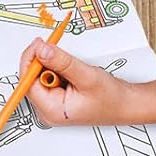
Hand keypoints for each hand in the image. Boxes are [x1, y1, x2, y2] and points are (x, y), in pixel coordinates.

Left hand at [21, 38, 141, 126]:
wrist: (128, 104)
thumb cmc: (112, 98)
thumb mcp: (86, 76)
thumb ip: (62, 62)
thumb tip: (41, 50)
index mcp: (51, 110)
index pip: (28, 82)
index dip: (31, 60)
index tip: (38, 44)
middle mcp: (47, 109)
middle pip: (32, 78)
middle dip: (44, 62)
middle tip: (59, 53)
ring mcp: (52, 103)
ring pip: (41, 75)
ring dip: (53, 65)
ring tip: (74, 69)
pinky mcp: (57, 96)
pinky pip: (49, 76)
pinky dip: (58, 68)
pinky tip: (72, 72)